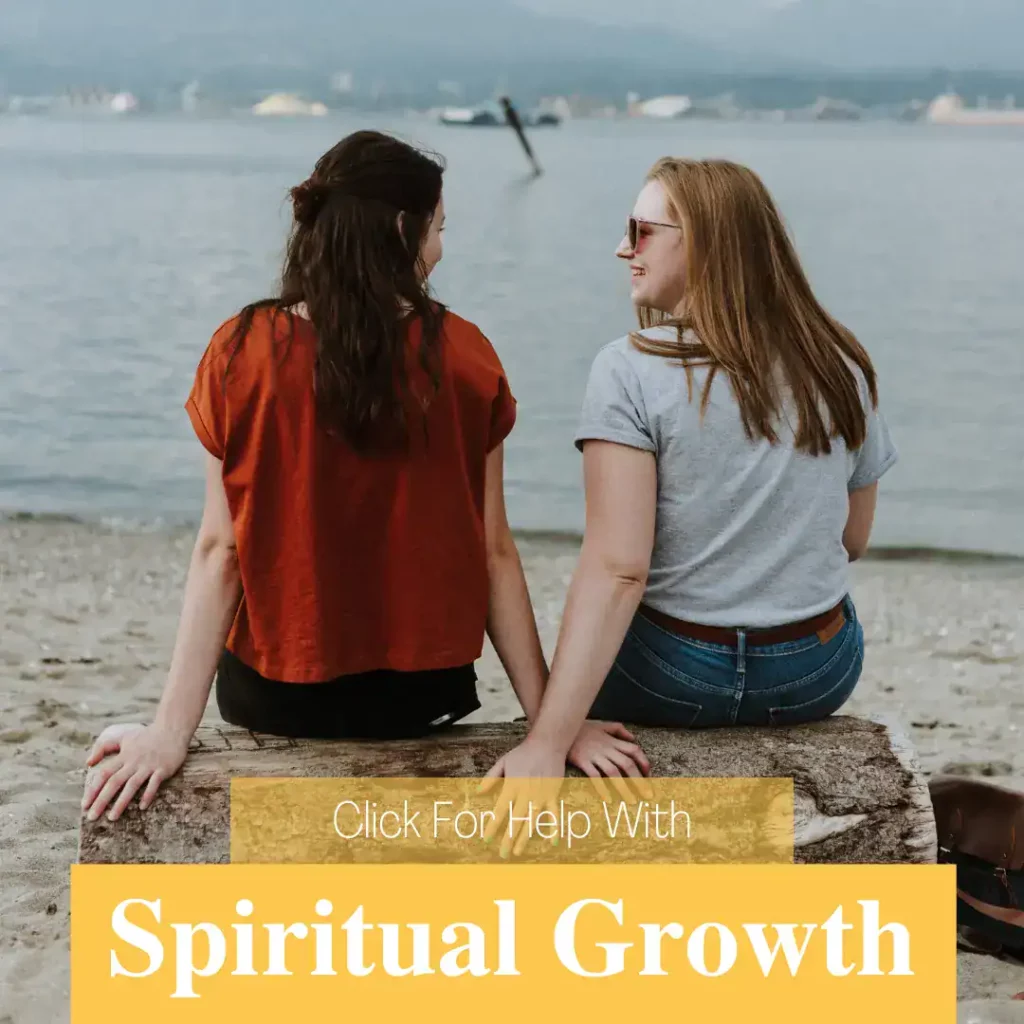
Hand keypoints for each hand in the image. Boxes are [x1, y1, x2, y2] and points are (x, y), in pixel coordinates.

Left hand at [82, 722, 189, 821]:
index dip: (93, 789)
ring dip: (121, 802)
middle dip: (102, 800)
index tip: (84, 805)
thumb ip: (104, 747)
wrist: (172, 729)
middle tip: (91, 817)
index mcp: (124, 755)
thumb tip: (88, 763)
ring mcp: (149, 765)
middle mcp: (134, 761)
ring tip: (112, 818)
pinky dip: (148, 794)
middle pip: (114, 782)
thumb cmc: (146, 736)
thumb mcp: (123, 737)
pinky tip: (142, 807)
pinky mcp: (163, 768)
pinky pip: (154, 783)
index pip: (104, 774)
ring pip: (132, 785)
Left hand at [479, 738, 566, 858]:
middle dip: (508, 839)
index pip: (500, 810)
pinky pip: (554, 815)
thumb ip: (491, 777)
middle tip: (503, 854)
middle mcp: (526, 794)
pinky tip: (551, 842)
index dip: (493, 826)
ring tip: (518, 851)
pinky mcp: (553, 795)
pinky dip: (554, 828)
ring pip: (532, 821)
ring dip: (525, 837)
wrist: (547, 744)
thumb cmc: (524, 753)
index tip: (486, 839)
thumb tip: (478, 791)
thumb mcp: (503, 762)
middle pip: (515, 820)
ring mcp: (540, 796)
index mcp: (512, 786)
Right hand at [568, 720, 652, 801]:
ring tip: (632, 801)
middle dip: (639, 780)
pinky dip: (602, 788)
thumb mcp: (601, 724)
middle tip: (647, 795)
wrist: (559, 728)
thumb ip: (618, 729)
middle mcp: (606, 748)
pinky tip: (608, 799)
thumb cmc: (581, 728)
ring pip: (614, 772)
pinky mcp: (582, 761)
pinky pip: (595, 776)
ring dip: (625, 788)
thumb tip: (633, 738)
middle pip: (627, 764)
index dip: (644, 762)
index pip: (634, 750)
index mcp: (612, 740)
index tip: (648, 775)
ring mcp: (594, 755)